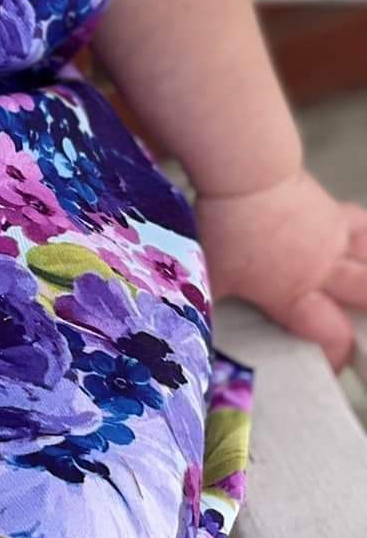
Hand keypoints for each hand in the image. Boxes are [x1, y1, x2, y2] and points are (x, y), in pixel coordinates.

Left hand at [197, 164, 366, 371]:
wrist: (247, 172)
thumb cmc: (224, 227)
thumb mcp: (208, 273)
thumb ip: (204, 301)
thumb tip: (188, 328)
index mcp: (294, 293)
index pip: (331, 335)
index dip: (335, 355)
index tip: (328, 365)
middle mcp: (323, 269)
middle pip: (365, 296)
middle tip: (362, 331)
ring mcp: (332, 236)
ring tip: (363, 285)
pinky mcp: (330, 207)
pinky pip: (360, 222)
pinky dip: (364, 234)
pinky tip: (358, 239)